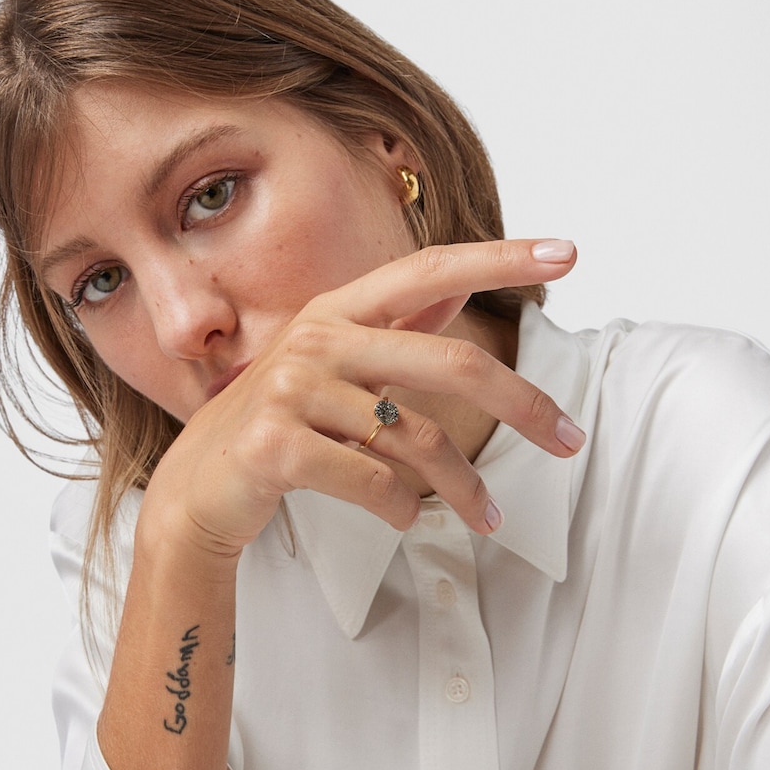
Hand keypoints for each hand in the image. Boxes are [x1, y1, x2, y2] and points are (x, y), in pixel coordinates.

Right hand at [139, 239, 580, 559]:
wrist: (198, 488)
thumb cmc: (276, 424)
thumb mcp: (329, 366)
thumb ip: (391, 329)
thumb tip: (457, 293)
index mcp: (334, 312)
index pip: (427, 271)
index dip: (499, 258)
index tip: (567, 253)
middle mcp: (315, 339)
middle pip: (451, 363)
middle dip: (524, 405)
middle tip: (571, 441)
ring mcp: (292, 391)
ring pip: (417, 439)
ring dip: (465, 487)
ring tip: (488, 516)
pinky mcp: (276, 446)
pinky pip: (374, 482)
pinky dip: (402, 508)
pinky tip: (405, 516)